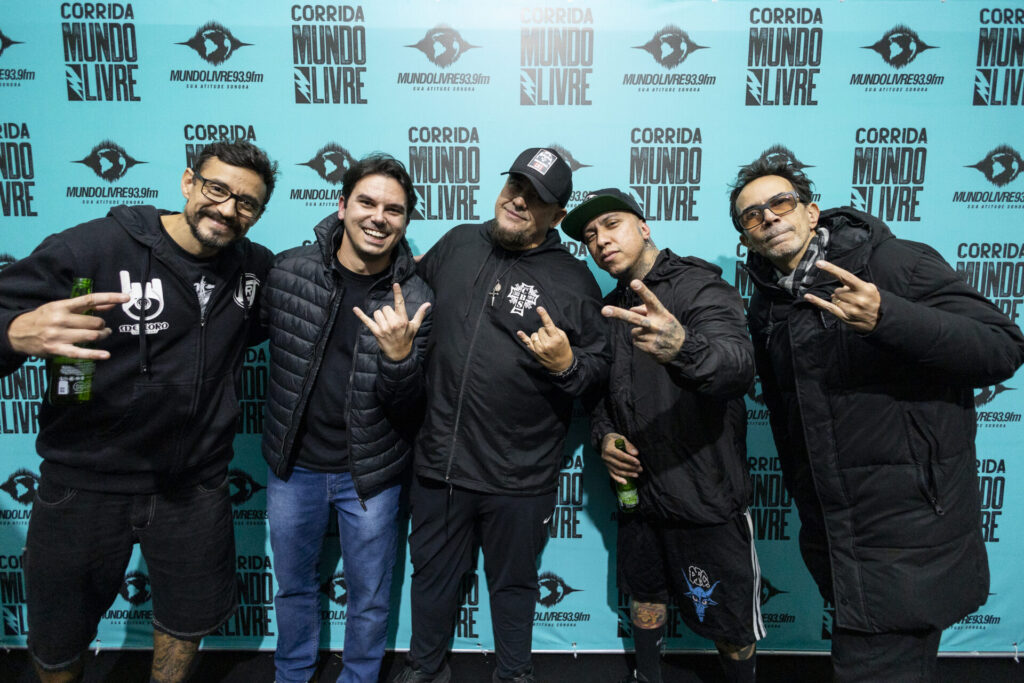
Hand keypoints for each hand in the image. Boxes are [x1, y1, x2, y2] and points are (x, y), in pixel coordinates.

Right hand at [7, 292, 129, 359]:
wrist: (17, 332)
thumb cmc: (43, 318)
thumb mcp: (60, 307)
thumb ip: (86, 306)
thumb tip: (109, 304)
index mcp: (62, 306)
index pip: (91, 299)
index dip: (110, 297)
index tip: (126, 297)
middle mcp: (61, 319)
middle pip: (94, 322)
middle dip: (102, 325)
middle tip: (103, 327)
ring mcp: (59, 335)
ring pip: (91, 336)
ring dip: (101, 336)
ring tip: (102, 334)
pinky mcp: (57, 349)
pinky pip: (80, 353)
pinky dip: (95, 354)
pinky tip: (106, 355)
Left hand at [354, 283, 430, 360]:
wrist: (399, 353)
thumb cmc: (407, 338)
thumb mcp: (415, 326)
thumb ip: (420, 314)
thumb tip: (428, 304)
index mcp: (403, 320)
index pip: (400, 303)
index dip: (398, 293)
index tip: (395, 284)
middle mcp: (393, 323)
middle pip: (385, 308)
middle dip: (387, 313)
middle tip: (391, 321)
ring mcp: (384, 328)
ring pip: (377, 313)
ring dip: (380, 316)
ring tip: (385, 324)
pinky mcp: (376, 332)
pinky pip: (367, 320)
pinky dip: (360, 314)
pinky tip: (355, 309)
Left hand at [516, 306, 572, 372]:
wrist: (562, 364)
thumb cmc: (563, 348)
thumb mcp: (563, 337)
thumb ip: (554, 330)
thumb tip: (544, 325)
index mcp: (556, 339)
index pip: (548, 325)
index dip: (544, 315)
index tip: (539, 308)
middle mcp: (547, 344)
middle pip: (540, 329)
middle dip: (544, 331)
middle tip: (549, 337)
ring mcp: (540, 349)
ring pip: (534, 335)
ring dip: (538, 335)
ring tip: (544, 341)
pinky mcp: (535, 352)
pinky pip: (527, 343)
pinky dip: (523, 337)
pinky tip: (519, 332)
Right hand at [601, 432, 640, 484]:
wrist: (605, 440)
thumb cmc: (615, 438)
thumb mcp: (621, 438)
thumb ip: (628, 445)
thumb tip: (636, 453)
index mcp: (608, 449)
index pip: (620, 456)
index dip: (630, 460)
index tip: (638, 462)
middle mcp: (605, 457)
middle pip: (619, 465)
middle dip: (631, 468)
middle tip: (640, 469)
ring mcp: (606, 463)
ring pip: (617, 471)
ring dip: (627, 474)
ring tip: (637, 474)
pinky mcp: (607, 467)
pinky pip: (612, 474)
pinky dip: (618, 479)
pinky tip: (625, 482)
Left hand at [602, 280, 685, 363]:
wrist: (681, 349)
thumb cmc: (667, 327)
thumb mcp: (662, 315)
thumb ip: (646, 310)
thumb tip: (630, 309)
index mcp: (661, 314)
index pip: (651, 300)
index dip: (642, 291)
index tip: (634, 282)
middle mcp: (656, 325)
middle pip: (634, 318)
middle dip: (618, 314)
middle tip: (604, 310)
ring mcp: (652, 338)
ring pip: (634, 331)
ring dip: (639, 332)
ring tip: (652, 335)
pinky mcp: (649, 348)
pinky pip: (635, 341)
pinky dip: (641, 341)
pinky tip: (651, 342)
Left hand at [803, 260, 880, 332]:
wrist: (881, 320)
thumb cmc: (873, 301)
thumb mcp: (870, 289)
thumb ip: (855, 284)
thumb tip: (839, 285)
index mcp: (865, 289)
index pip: (845, 276)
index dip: (831, 269)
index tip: (819, 263)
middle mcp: (857, 299)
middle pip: (838, 290)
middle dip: (842, 292)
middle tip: (852, 297)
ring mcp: (851, 309)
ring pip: (834, 298)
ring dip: (838, 299)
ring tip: (850, 304)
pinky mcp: (844, 317)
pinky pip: (827, 307)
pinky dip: (817, 301)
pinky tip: (808, 296)